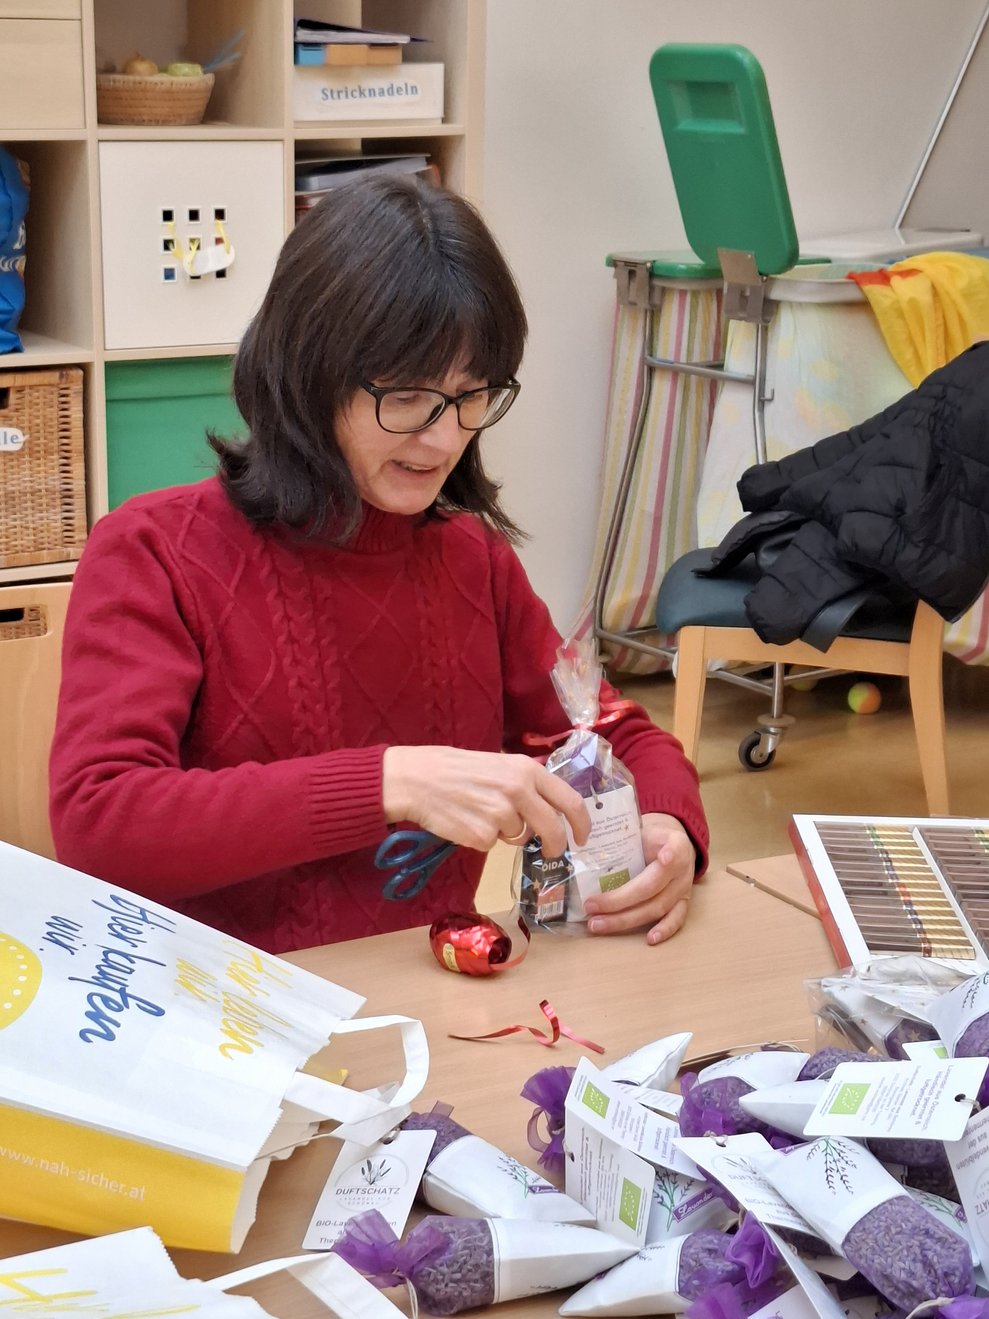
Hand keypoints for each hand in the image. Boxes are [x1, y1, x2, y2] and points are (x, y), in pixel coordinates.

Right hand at [382, 745, 590, 857]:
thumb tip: (550, 812)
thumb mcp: (499, 766)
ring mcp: (501, 814)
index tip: (582, 837)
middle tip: (552, 853)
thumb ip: (526, 785)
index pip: (569, 800)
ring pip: (519, 836)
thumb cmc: (458, 770)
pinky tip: (466, 820)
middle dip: (556, 846)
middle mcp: (519, 790)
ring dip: (506, 832)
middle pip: (553, 829)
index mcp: (526, 770)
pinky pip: (493, 844)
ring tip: (480, 812)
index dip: (581, 823)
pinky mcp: (483, 836)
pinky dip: (482, 838)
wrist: (418, 779)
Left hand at [582, 812, 696, 944]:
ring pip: (657, 908)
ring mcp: (684, 889)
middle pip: (650, 888)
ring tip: (598, 924)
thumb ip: (624, 837)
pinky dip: (664, 930)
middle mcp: (682, 869)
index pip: (672, 849)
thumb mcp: (643, 829)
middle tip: (591, 907)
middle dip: (618, 901)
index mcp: (675, 844)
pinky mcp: (683, 904)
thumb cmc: (650, 838)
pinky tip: (649, 940)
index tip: (663, 858)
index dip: (668, 856)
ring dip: (626, 919)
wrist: (673, 845)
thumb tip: (584, 847)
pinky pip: (675, 920)